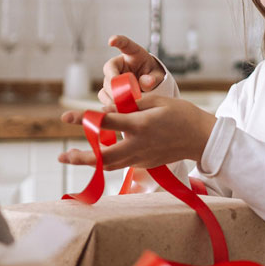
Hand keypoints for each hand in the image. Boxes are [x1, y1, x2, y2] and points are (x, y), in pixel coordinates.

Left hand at [58, 96, 216, 168]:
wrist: (202, 138)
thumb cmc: (182, 114)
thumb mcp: (158, 100)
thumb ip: (131, 103)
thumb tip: (108, 106)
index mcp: (141, 125)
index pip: (106, 122)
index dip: (84, 118)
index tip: (66, 117)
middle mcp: (138, 145)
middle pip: (103, 156)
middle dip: (81, 158)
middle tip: (62, 156)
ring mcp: (141, 158)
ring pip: (110, 164)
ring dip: (90, 163)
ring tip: (72, 157)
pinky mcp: (145, 164)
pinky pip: (122, 162)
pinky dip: (109, 158)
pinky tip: (101, 151)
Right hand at [98, 35, 165, 106]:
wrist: (151, 86)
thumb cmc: (154, 76)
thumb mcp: (158, 76)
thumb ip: (154, 78)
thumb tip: (147, 82)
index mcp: (132, 54)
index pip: (124, 44)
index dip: (118, 41)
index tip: (112, 41)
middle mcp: (119, 64)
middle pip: (110, 71)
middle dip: (115, 83)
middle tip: (123, 93)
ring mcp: (112, 77)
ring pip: (106, 86)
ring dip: (113, 95)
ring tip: (123, 104)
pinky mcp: (109, 90)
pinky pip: (105, 97)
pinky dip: (111, 104)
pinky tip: (119, 109)